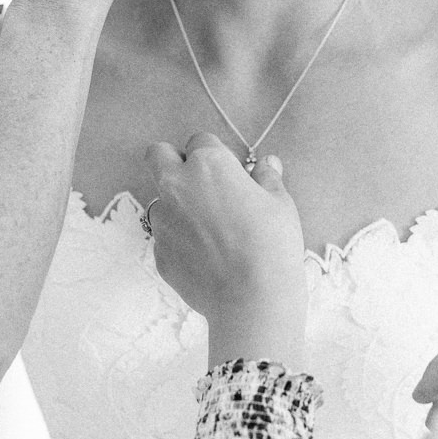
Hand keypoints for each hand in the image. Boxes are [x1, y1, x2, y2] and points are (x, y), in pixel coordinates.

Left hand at [144, 134, 307, 365]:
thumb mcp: (280, 204)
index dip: (215, 155)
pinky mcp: (158, 252)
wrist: (252, 298)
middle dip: (172, 161)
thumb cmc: (272, 244)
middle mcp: (177, 185)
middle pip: (158, 155)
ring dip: (178, 206)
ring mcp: (163, 220)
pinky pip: (166, 236)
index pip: (200, 140)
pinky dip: (181, 241)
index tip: (230, 174)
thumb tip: (266, 164)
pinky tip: (207, 258)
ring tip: (210, 231)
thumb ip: (267, 178)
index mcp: (208, 164)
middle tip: (199, 184)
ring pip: (160, 199)